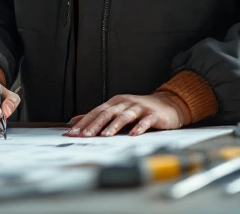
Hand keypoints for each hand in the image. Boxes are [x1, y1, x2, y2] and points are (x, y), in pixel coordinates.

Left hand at [67, 92, 187, 137]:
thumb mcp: (117, 110)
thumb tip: (75, 121)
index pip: (96, 112)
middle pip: (107, 113)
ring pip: (124, 116)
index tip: (72, 133)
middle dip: (94, 125)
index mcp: (114, 103)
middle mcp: (125, 103)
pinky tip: (134, 135)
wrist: (167, 104)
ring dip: (114, 126)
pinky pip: (145, 121)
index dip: (84, 123)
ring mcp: (139, 108)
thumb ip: (97, 116)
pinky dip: (139, 128)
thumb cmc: (139, 110)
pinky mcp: (153, 115)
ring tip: (105, 135)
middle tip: (85, 136)